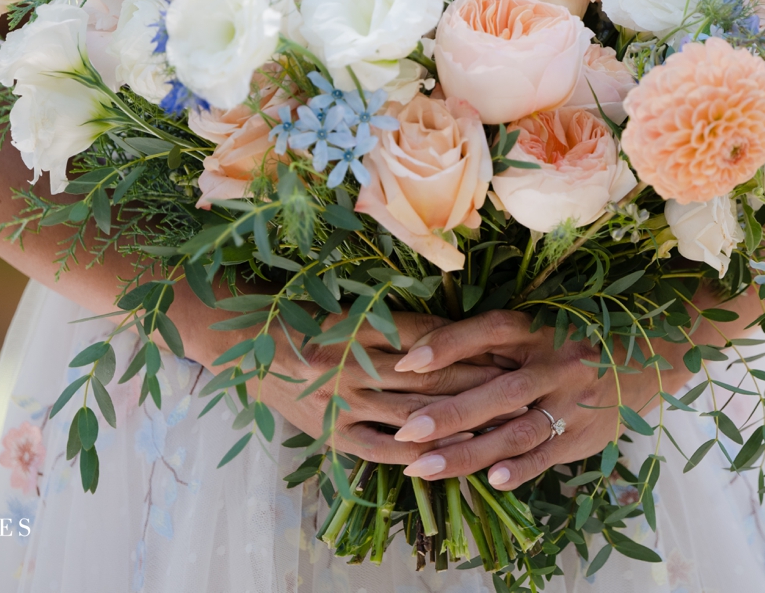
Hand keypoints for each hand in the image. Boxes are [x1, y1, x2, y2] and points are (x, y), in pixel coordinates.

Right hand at [181, 301, 508, 463]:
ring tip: (501, 418)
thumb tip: (456, 332)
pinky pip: (380, 447)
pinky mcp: (331, 432)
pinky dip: (417, 451)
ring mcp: (341, 401)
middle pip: (430, 375)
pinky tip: (450, 454)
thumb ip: (398, 322)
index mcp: (360, 326)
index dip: (471, 343)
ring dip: (460, 417)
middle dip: (480, 380)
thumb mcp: (351, 310)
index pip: (428, 336)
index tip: (509, 346)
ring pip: (412, 412)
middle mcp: (353, 362)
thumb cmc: (304, 320)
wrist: (243, 347)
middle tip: (521, 383)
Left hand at [390, 310, 683, 489]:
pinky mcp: (584, 436)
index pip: (489, 331)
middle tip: (404, 432)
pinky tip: (490, 481)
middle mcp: (555, 365)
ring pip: (516, 432)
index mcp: (539, 330)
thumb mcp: (540, 328)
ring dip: (468, 454)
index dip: (447, 344)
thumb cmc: (575, 342)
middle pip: (497, 392)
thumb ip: (495, 342)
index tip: (405, 362)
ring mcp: (572, 403)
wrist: (650, 358)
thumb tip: (428, 356)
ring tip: (423, 468)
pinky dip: (520, 470)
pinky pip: (547, 456)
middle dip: (448, 415)